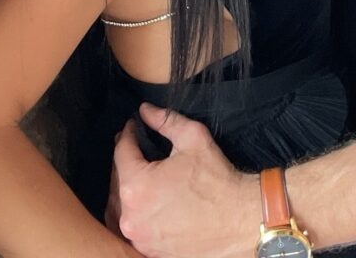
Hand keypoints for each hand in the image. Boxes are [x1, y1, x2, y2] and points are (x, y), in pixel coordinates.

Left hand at [109, 104, 256, 257]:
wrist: (239, 220)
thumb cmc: (217, 180)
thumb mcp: (193, 138)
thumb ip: (165, 120)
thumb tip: (145, 110)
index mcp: (137, 185)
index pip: (121, 152)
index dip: (127, 134)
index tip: (132, 127)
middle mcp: (131, 215)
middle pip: (116, 180)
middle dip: (125, 161)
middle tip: (136, 148)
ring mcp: (139, 237)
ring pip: (118, 207)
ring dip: (124, 189)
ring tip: (137, 176)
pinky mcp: (149, 251)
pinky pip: (129, 229)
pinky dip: (131, 214)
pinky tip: (142, 204)